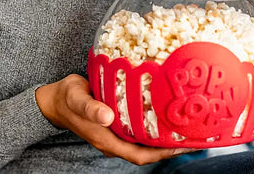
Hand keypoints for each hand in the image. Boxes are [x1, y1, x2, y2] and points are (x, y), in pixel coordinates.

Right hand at [35, 75, 193, 164]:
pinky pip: (142, 128)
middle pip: (150, 151)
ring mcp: (118, 133)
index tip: (185, 146)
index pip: (141, 155)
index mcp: (108, 140)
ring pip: (148, 141)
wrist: (56, 99)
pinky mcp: (120, 122)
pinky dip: (157, 124)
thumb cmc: (67, 99)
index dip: (164, 154)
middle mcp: (116, 140)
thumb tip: (107, 116)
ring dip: (168, 136)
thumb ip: (90, 108)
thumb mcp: (76, 99)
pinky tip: (169, 113)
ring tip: (189, 125)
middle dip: (174, 146)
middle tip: (198, 134)